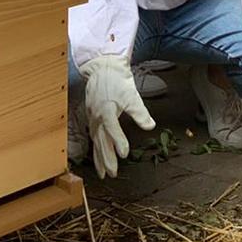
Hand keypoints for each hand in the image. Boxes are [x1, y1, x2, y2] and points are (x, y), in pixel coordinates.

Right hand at [80, 55, 155, 178]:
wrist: (103, 67)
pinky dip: (95, 148)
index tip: (124, 154)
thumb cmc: (117, 80)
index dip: (118, 140)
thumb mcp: (131, 94)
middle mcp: (97, 115)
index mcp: (106, 108)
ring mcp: (93, 117)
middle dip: (106, 158)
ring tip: (103, 174)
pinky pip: (93, 136)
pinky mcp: (92, 117)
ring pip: (96, 141)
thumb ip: (140, 112)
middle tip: (113, 173)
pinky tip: (98, 157)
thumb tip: (150, 126)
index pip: (112, 127)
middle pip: (101, 140)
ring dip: (99, 158)